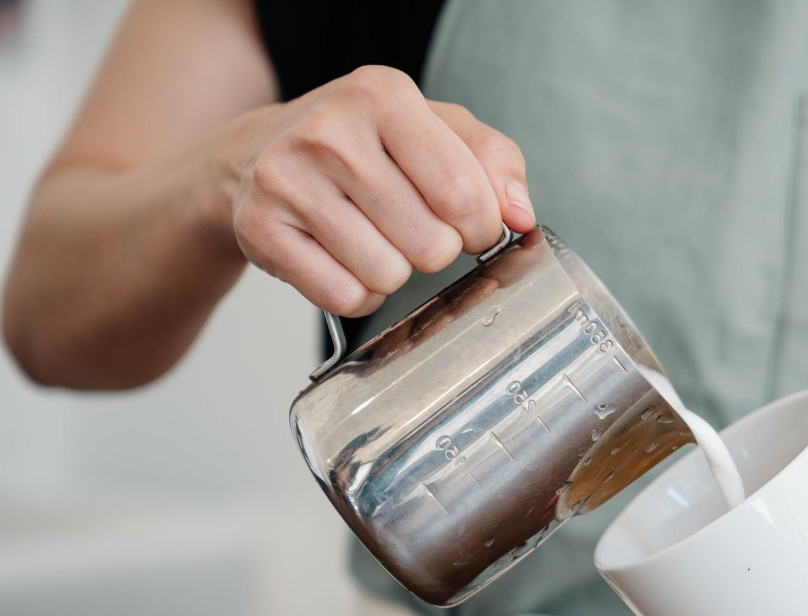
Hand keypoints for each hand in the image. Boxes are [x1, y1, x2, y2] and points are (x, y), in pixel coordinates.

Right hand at [216, 65, 536, 316]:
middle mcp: (330, 132)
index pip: (463, 193)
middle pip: (431, 243)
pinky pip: (343, 296)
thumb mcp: (436, 128)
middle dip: (438, 250)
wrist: (256, 152)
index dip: (482, 227)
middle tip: (415, 229)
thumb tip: (520, 215)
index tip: (472, 225)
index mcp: (383, 95)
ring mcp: (287, 180)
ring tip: (377, 239)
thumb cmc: (365, 145)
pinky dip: (359, 294)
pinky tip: (347, 260)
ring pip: (387, 275)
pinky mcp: (260, 228)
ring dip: (396, 273)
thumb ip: (494, 161)